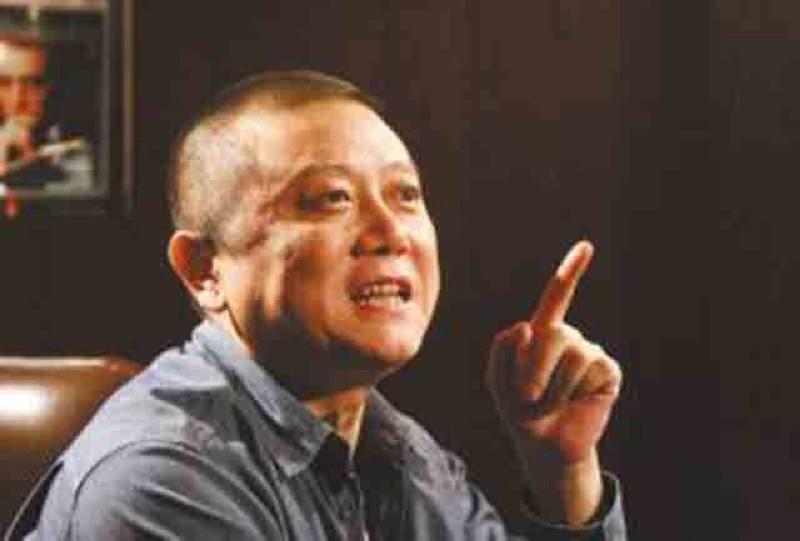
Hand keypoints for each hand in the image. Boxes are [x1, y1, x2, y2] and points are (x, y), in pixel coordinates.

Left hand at [485, 240, 621, 523]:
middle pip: (554, 332)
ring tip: (549, 403)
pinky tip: (574, 401)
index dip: (571, 271)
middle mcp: (569, 336)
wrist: (544, 443)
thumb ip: (502, 349)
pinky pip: (590, 370)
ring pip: (573, 354)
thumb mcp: (497, 379)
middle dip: (534, 368)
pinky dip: (572, 392)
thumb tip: (527, 326)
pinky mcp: (607, 371)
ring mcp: (590, 352)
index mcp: (542, 332)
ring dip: (552, 387)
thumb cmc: (519, 409)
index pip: (557, 296)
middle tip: (526, 397)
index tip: (586, 247)